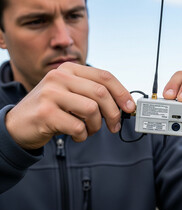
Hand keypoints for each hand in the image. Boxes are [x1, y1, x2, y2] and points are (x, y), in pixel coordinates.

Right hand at [5, 62, 134, 149]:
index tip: (130, 107)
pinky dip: (83, 135)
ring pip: (92, 110)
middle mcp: (59, 77)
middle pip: (101, 93)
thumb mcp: (72, 95)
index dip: (122, 92)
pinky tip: (76, 135)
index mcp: (69, 69)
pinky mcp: (46, 113)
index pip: (105, 76)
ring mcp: (51, 94)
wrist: (18, 124)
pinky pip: (78, 126)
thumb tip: (125, 105)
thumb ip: (93, 94)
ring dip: (96, 126)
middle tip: (114, 126)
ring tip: (89, 130)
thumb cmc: (52, 110)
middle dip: (113, 113)